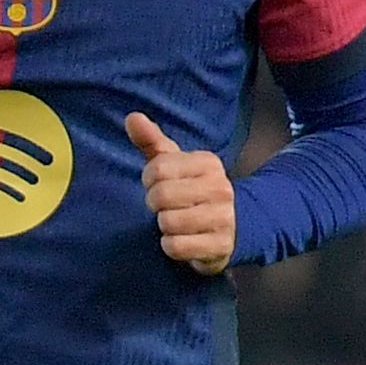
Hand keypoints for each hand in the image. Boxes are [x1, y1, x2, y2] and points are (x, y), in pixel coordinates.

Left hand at [126, 113, 234, 274]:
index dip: (149, 179)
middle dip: (155, 204)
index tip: (158, 184)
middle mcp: (220, 188)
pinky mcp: (221, 246)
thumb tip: (132, 117)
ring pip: (168, 222)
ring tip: (177, 222)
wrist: (233, 226)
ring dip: (164, 226)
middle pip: (161, 195)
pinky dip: (171, 246)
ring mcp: (224, 218)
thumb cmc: (193, 191)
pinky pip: (176, 246)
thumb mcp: (175, 164)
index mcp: (208, 163)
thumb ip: (152, 141)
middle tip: (166, 207)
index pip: (158, 167)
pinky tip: (182, 240)